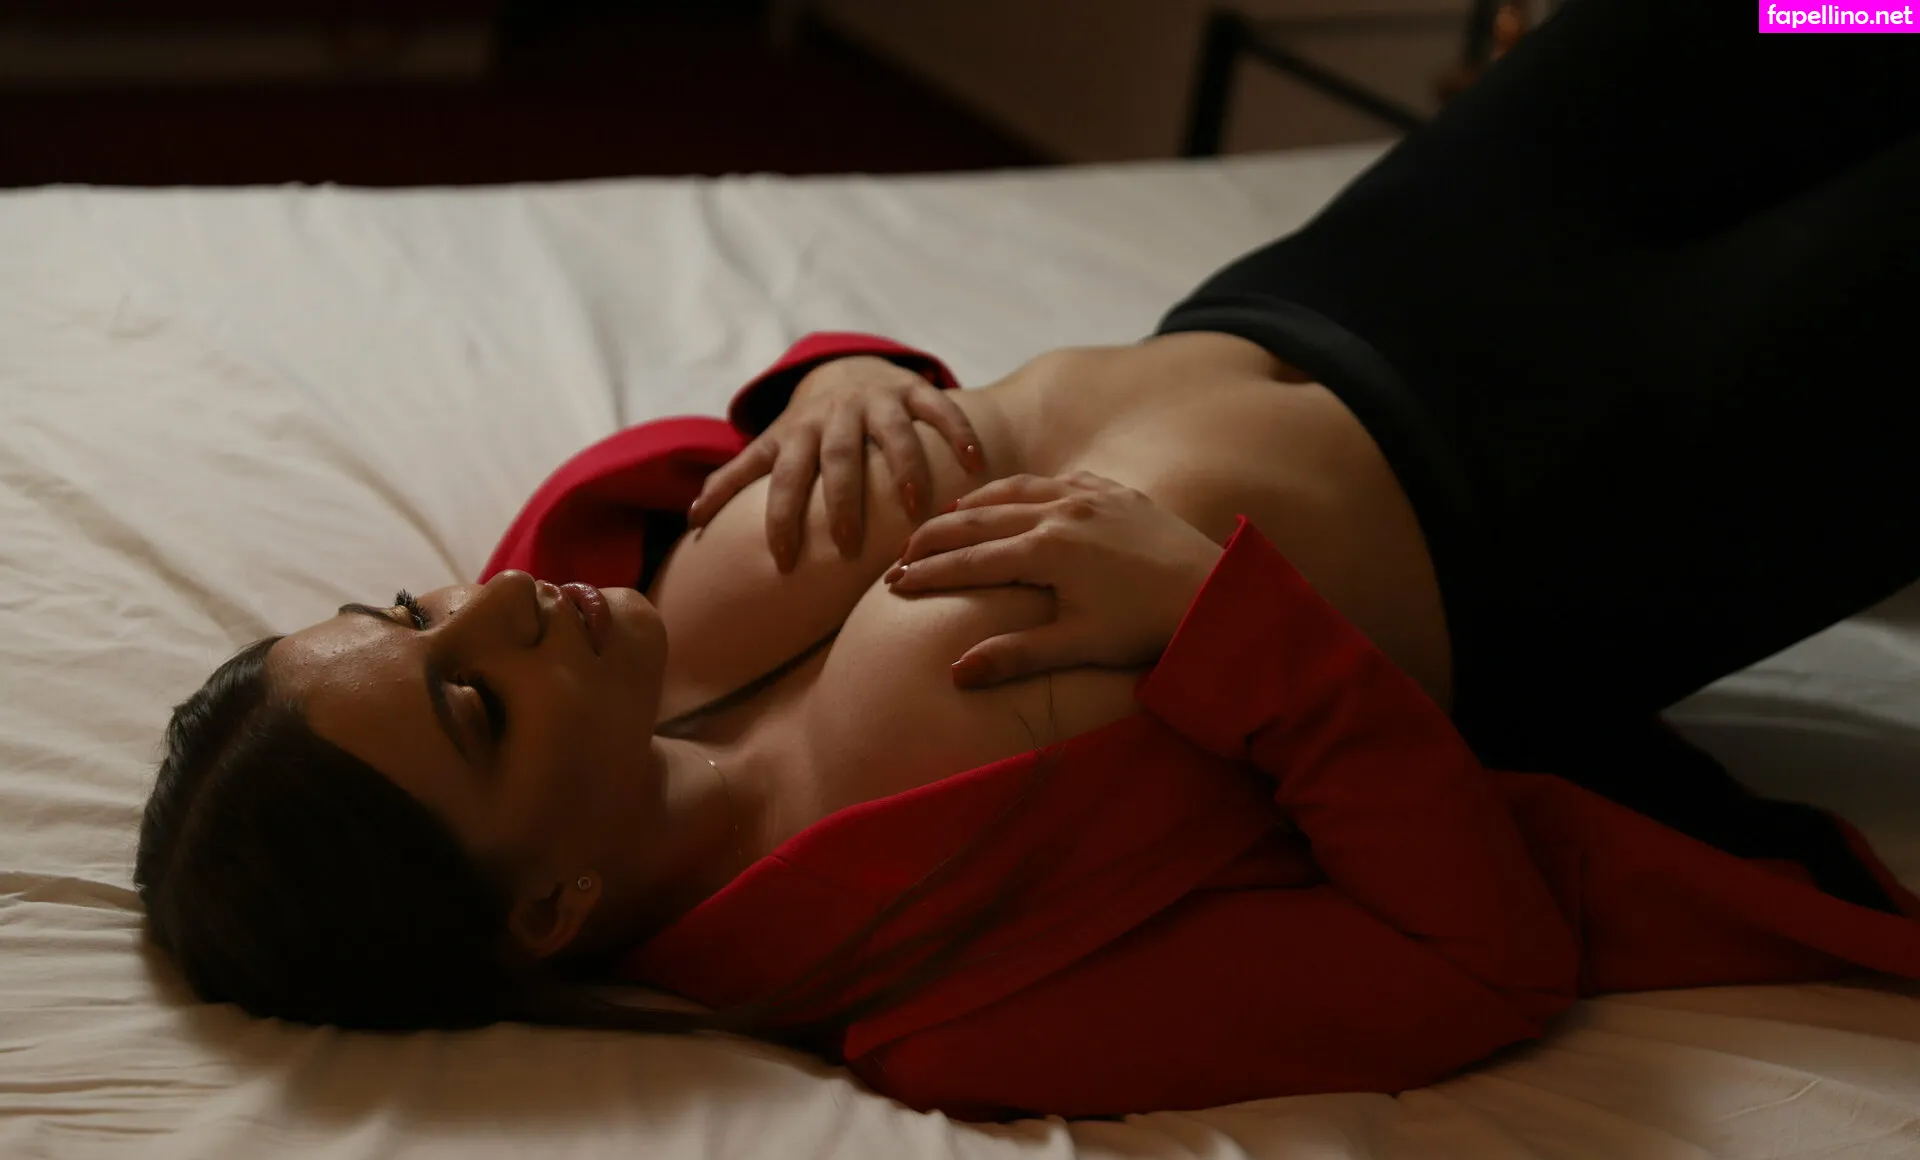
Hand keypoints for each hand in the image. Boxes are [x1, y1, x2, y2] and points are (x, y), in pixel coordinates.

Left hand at [687, 356, 986, 571]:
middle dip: (841, 500)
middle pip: (836, 458)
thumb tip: (692, 519)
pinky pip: (937, 406)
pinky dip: (956, 430)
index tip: (783, 559)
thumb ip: (736, 478)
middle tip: (847, 547)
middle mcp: (835, 416)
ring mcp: (877, 400)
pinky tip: (975, 460)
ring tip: (915, 507)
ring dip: (903, 466)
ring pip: (891, 432)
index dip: (780, 516)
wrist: (847, 369)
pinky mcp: (912, 390)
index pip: (782, 477)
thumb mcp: (772, 446)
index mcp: (798, 435)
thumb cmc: (808, 428)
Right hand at [884, 472, 1222, 687]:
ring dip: (974, 505)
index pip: (970, 562)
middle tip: (902, 555)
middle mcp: (1061, 513)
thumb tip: (956, 672)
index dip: (927, 574)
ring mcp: (1089, 496)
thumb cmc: (1146, 626)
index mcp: (1047, 551)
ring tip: (946, 519)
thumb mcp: (1079, 645)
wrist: (1215, 592)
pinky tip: (1016, 497)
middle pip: (980, 519)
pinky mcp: (1115, 492)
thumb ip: (1016, 656)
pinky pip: (1057, 480)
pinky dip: (1025, 488)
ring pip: (1015, 491)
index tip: (893, 585)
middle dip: (935, 537)